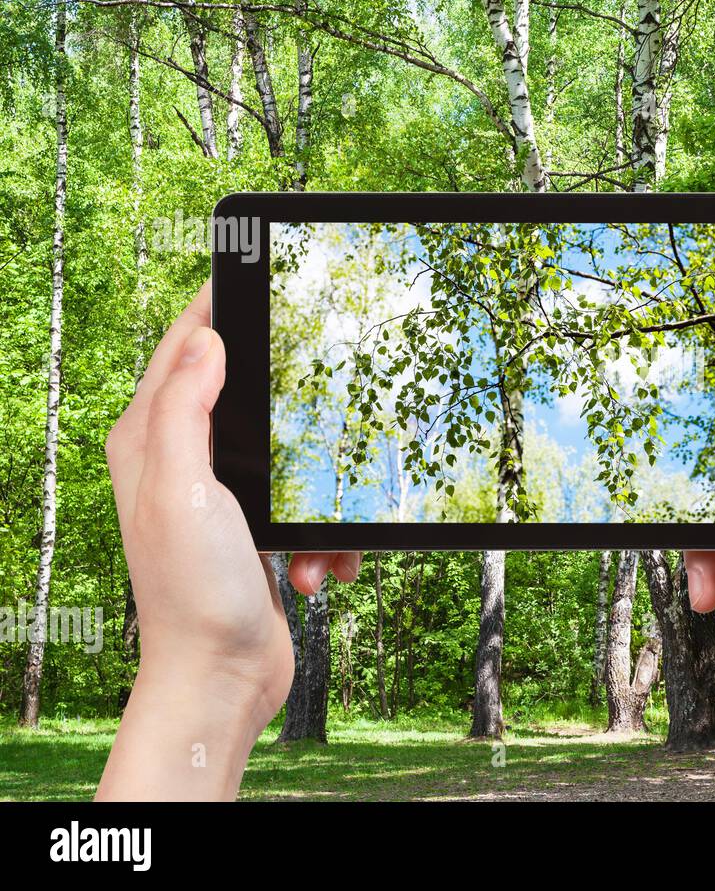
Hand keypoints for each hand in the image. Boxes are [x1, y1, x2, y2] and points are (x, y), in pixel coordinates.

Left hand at [98, 282, 359, 799]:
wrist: (223, 678)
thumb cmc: (193, 592)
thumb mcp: (183, 489)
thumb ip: (185, 410)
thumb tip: (206, 340)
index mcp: (150, 441)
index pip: (181, 348)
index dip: (218, 306)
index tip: (258, 273)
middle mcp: (181, 463)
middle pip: (246, 394)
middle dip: (293, 405)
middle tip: (327, 391)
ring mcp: (222, 499)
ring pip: (291, 455)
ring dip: (319, 494)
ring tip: (316, 538)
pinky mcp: (258, 532)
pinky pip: (308, 509)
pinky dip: (324, 537)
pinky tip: (318, 569)